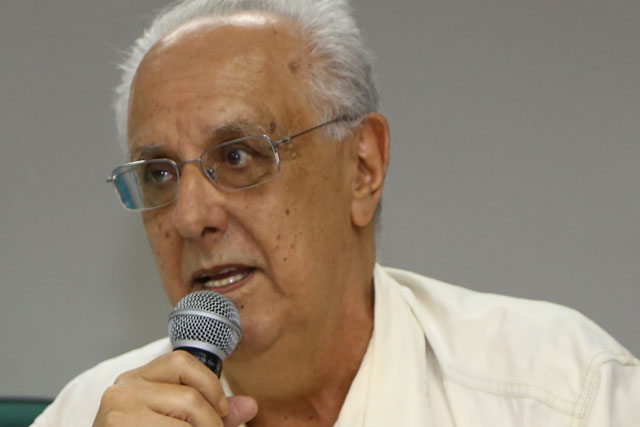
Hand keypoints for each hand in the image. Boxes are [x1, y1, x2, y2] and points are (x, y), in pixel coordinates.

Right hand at [93, 350, 257, 426]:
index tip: (221, 411)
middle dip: (212, 423)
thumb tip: (250, 406)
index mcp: (138, 378)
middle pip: (190, 397)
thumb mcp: (177, 421)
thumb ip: (212, 412)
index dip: (210, 385)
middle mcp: (124, 388)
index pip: (183, 361)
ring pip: (187, 412)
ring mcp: (119, 411)